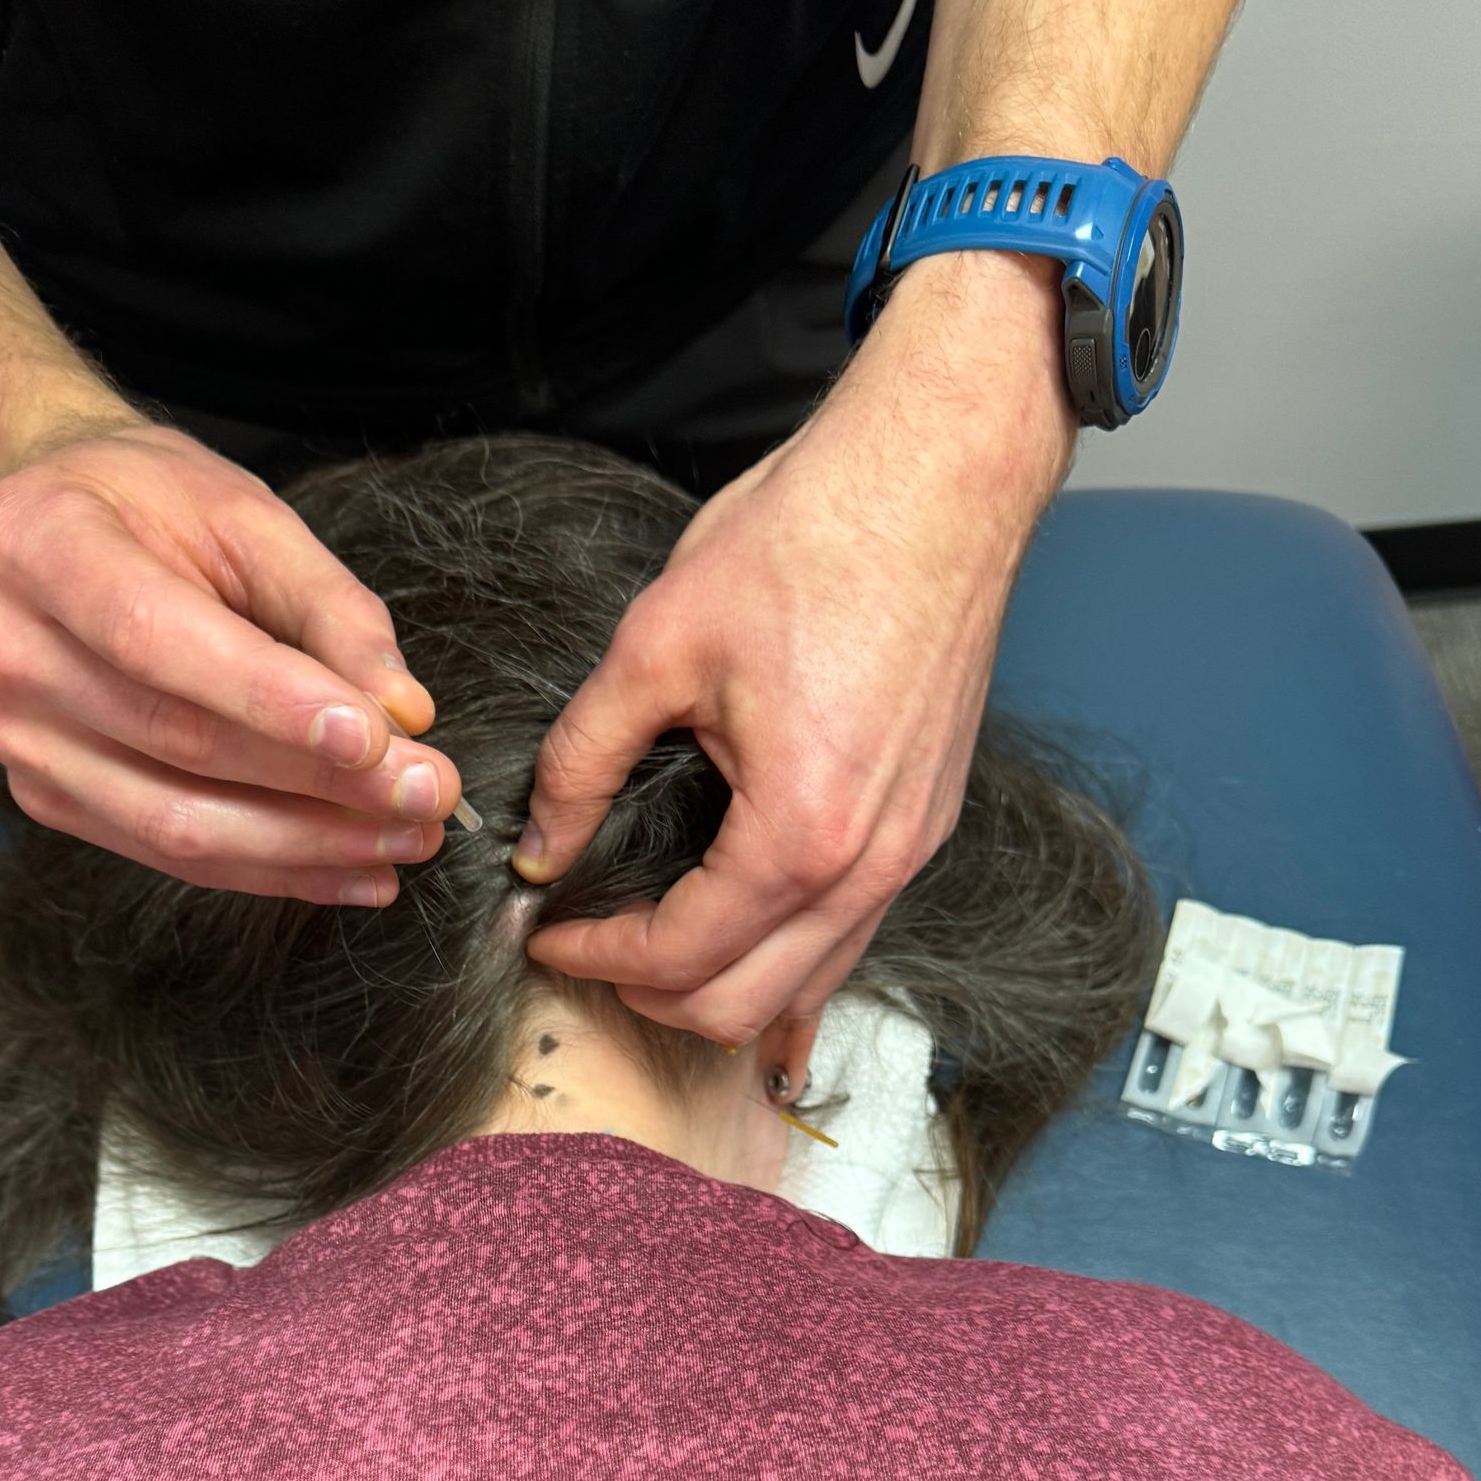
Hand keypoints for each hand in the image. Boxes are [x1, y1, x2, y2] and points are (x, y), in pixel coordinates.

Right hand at [0, 421, 466, 905]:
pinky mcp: (47, 794)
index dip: (270, 700)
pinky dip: (274, 872)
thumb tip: (405, 713)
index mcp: (40, 543)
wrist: (62, 520)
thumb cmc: (156, 507)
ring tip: (406, 838)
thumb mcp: (250, 517)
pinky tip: (354, 871)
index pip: (156, 639)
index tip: (381, 740)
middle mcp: (8, 646)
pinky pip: (171, 854)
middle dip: (322, 783)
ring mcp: (18, 735)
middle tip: (429, 796)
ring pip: (177, 822)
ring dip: (310, 845)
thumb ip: (330, 610)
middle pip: (179, 743)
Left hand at [515, 251, 1077, 1040]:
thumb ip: (584, 760)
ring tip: (653, 957)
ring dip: (725, 993)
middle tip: (589, 953)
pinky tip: (749, 962)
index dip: (597, 957)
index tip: (546, 933)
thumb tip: (541, 845)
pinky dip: (793, 968)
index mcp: (799, 831)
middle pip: (746, 1004)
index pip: (682, 955)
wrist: (939, 476)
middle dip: (653, 995)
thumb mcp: (658, 644)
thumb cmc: (812, 538)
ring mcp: (909, 852)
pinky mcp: (926, 825)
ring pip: (809, 984)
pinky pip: (853, 937)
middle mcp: (868, 866)